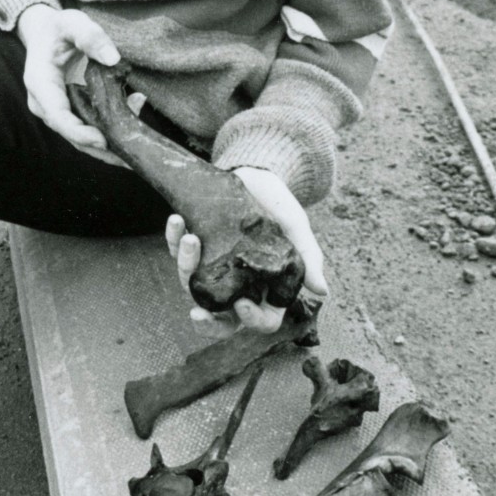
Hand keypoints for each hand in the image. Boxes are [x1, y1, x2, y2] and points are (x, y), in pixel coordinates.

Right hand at [17, 4, 119, 152]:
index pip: (57, 116)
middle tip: (131, 152)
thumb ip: (91, 36)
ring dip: (110, 141)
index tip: (103, 140)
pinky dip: (110, 129)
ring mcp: (57, 111)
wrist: (45, 34)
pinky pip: (88, 128)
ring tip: (138, 136)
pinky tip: (133, 112)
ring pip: (81, 138)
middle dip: (101, 148)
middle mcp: (45, 104)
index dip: (79, 132)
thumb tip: (113, 59)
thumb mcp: (72, 22)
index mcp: (40, 83)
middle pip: (71, 135)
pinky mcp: (70, 113)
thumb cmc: (58, 28)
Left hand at [166, 166, 328, 337]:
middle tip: (197, 312)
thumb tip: (322, 290)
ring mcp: (212, 266)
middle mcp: (236, 284)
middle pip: (221, 318)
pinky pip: (176, 251)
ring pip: (192, 283)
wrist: (257, 174)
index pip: (262, 320)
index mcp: (265, 287)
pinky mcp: (195, 246)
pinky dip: (173, 238)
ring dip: (186, 265)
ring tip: (190, 238)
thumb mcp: (296, 227)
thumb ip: (308, 257)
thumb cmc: (279, 205)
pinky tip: (177, 220)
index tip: (241, 301)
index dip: (252, 318)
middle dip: (206, 321)